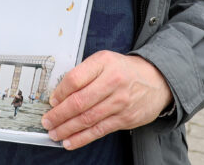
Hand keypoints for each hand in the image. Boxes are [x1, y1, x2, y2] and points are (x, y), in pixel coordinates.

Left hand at [40, 51, 172, 149]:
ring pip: (87, 119)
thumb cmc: (124, 70)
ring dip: (67, 129)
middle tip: (47, 121)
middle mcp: (112, 81)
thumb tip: (60, 94)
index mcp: (103, 63)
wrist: (156, 80)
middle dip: (59, 115)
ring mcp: (120, 102)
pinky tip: (70, 141)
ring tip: (55, 133)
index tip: (51, 101)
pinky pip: (99, 130)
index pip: (75, 79)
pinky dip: (82, 138)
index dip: (59, 92)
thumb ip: (84, 73)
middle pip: (79, 102)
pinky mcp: (125, 118)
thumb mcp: (104, 61)